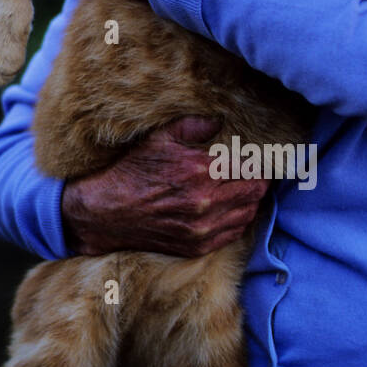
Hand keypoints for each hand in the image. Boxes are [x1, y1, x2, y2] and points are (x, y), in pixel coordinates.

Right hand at [61, 116, 270, 256]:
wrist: (106, 212)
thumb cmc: (132, 172)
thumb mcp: (159, 139)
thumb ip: (193, 126)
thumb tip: (220, 119)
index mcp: (200, 172)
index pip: (250, 168)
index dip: (259, 162)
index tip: (259, 158)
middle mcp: (205, 203)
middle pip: (255, 191)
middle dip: (258, 180)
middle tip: (255, 173)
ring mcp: (203, 229)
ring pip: (248, 213)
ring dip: (250, 201)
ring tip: (243, 190)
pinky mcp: (198, 246)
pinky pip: (234, 233)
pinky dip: (238, 220)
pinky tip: (231, 209)